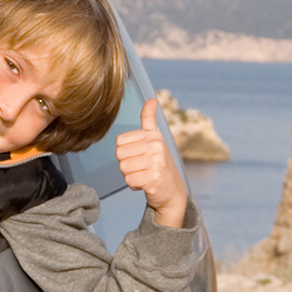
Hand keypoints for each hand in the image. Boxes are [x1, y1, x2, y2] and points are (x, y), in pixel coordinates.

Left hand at [115, 98, 188, 227]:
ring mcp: (156, 162)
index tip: (141, 156)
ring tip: (145, 175)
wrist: (172, 192)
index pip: (120, 142)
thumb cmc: (158, 164)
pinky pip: (129, 181)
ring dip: (131, 175)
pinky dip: (135, 185)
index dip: (127, 153)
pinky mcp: (154, 179)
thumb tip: (152, 99)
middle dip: (127, 165)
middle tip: (143, 168)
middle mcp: (156, 146)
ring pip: (123, 168)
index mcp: (154, 135)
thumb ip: (149, 120)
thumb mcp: (155, 139)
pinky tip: (147, 184)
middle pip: (119, 155)